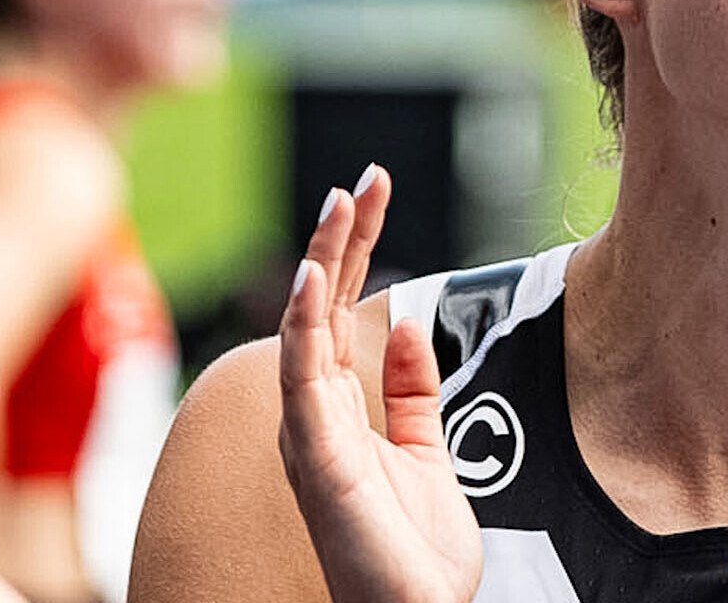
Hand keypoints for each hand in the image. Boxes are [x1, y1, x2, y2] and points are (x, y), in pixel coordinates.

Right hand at [277, 165, 482, 602]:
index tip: (375, 192)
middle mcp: (315, 412)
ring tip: (339, 203)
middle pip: (322, 305)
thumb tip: (412, 324)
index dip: (356, 249)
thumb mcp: (426, 450)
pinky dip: (302, 321)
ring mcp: (310, 431)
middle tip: (364, 179)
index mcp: (339, 407)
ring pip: (305, 327)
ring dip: (321, 261)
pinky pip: (301, 376)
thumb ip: (413, 390)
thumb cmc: (413, 550)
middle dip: (341, 238)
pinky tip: (312, 276)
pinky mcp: (316, 455)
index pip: (342, 309)